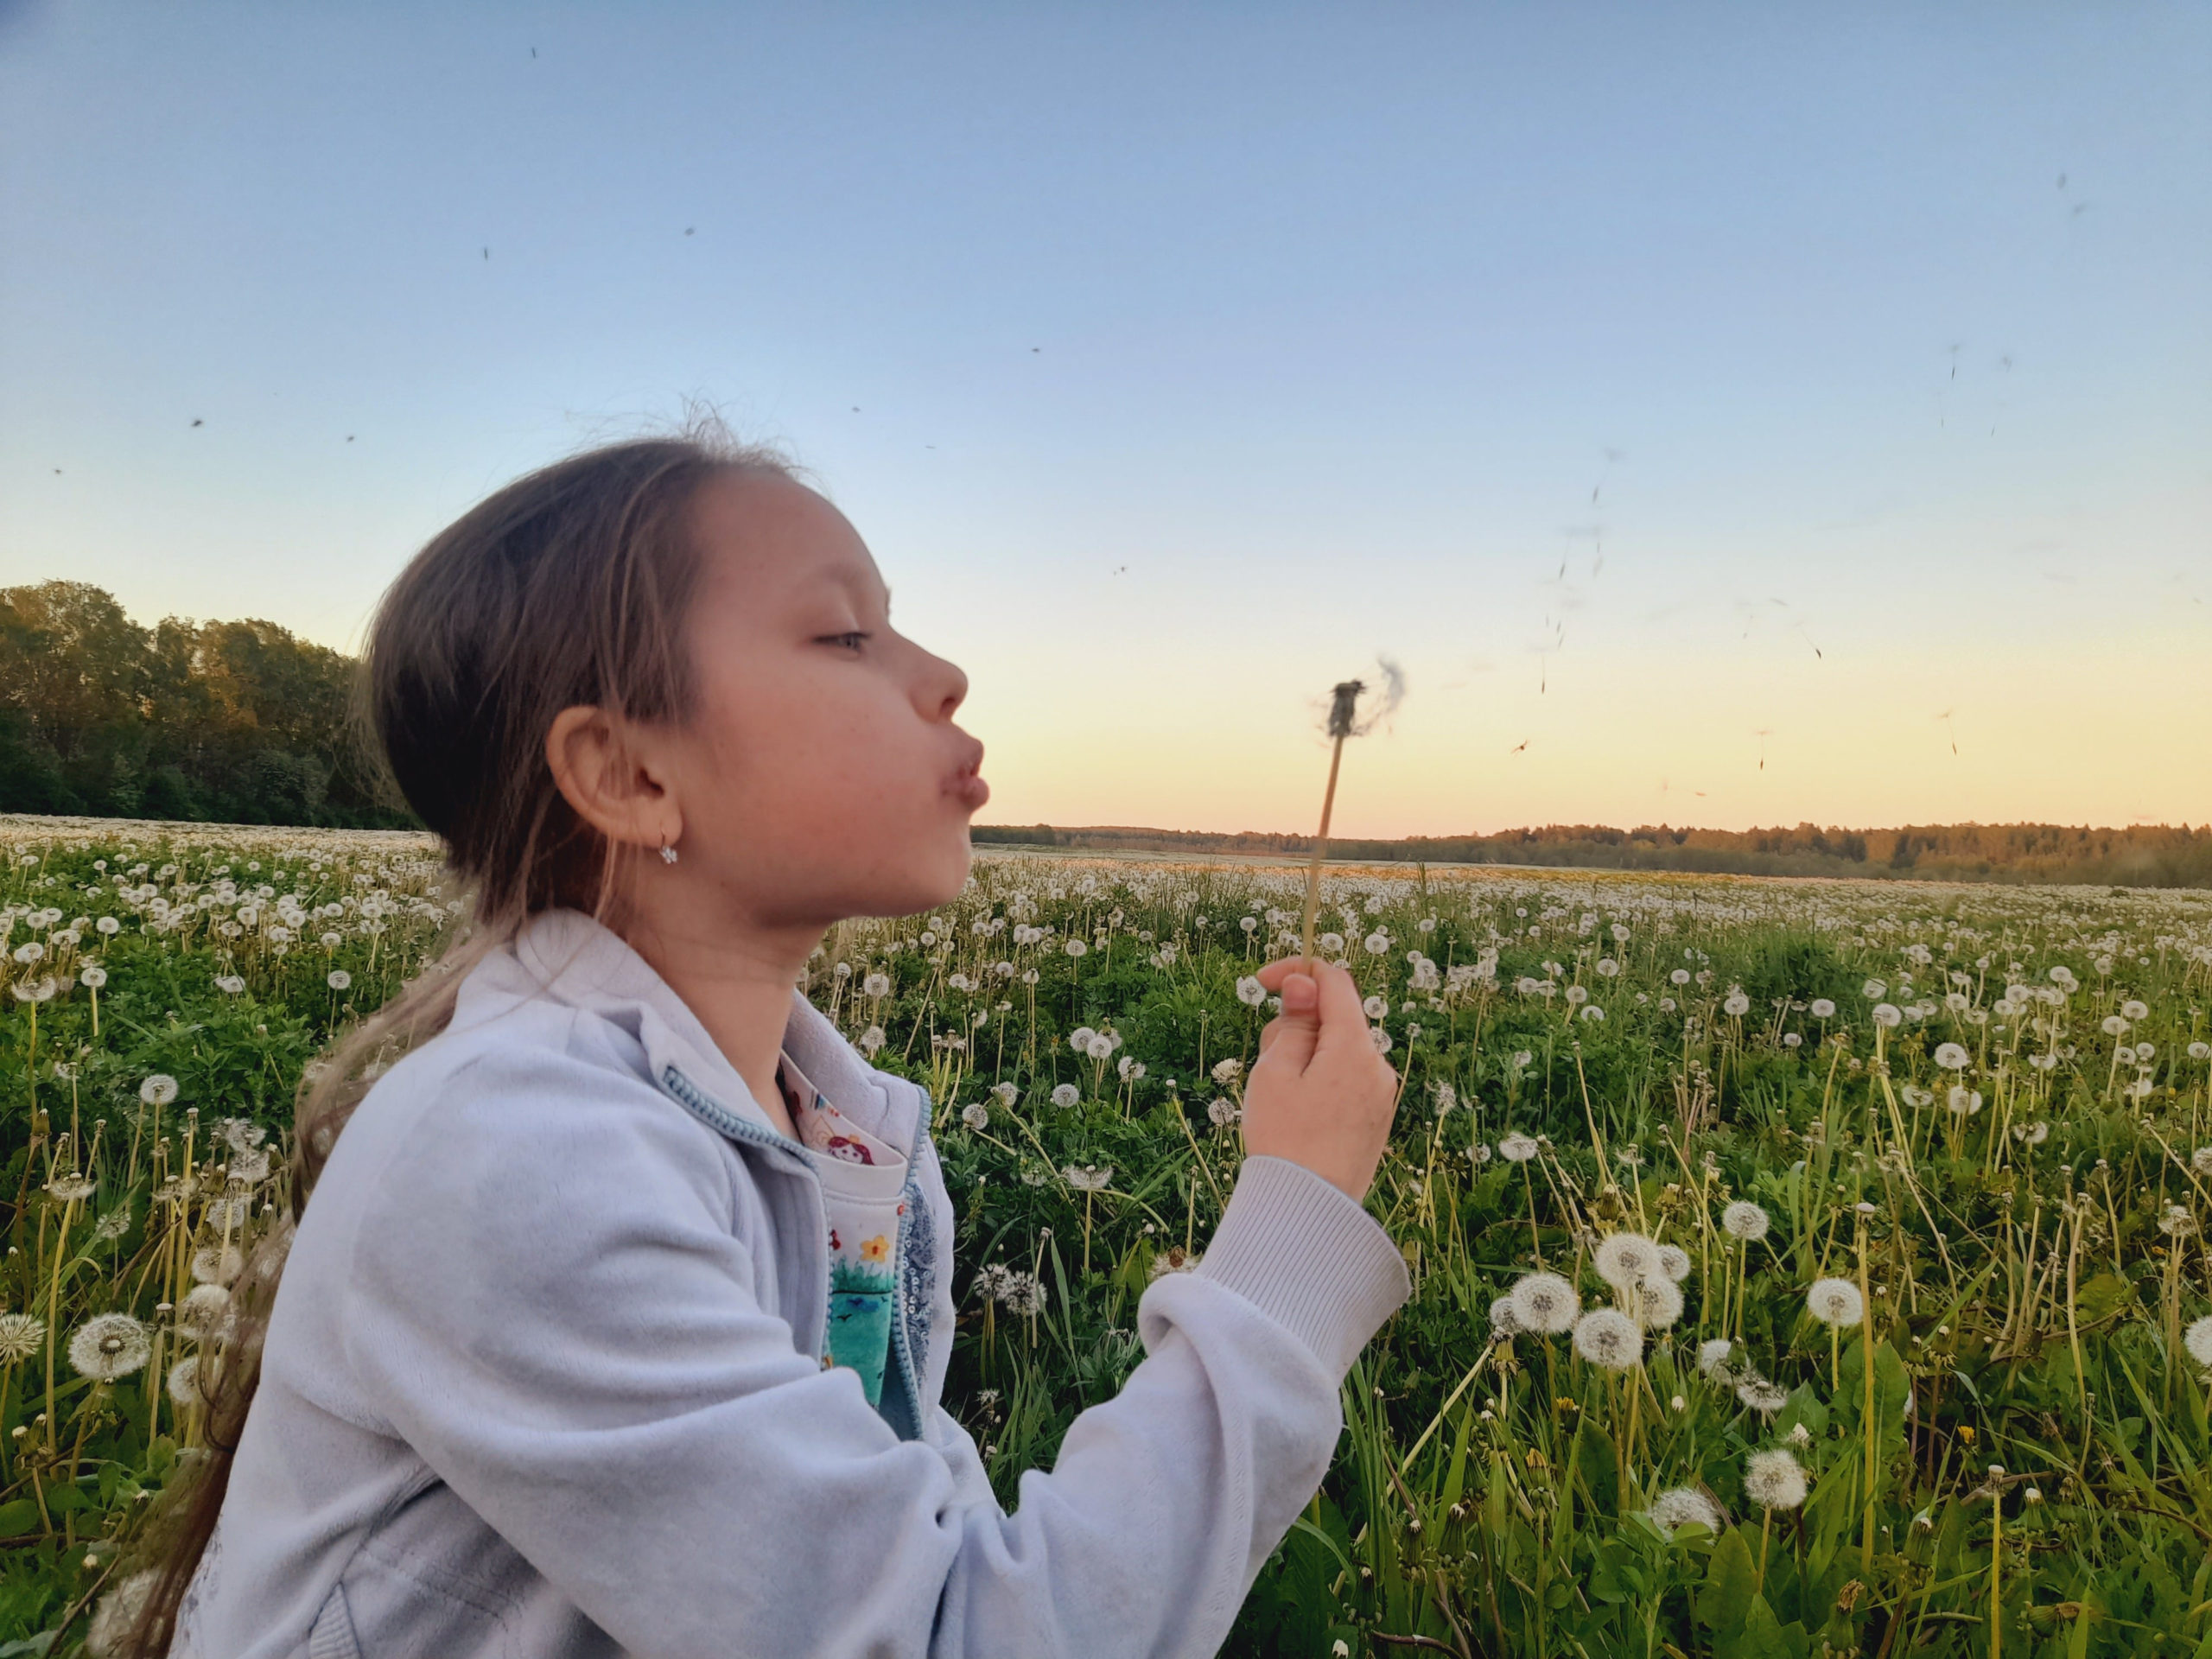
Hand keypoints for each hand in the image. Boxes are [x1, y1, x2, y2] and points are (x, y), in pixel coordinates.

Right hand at [1238, 957, 1398, 1202]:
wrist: (1309, 1211)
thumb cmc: (1285, 1139)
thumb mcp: (1275, 1071)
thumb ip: (1293, 1021)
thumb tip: (1305, 983)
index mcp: (1355, 1048)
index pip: (1333, 981)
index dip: (1297, 971)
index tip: (1261, 982)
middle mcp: (1378, 1066)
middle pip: (1336, 1017)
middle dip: (1296, 1023)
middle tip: (1265, 1059)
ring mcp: (1382, 1094)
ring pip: (1340, 1050)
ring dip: (1307, 1054)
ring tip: (1278, 1095)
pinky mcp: (1377, 1118)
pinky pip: (1348, 1079)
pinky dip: (1321, 1078)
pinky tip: (1298, 1113)